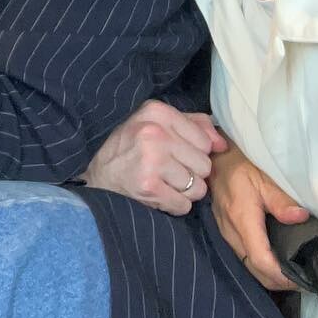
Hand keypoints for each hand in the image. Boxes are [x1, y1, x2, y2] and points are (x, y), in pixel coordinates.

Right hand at [82, 101, 225, 213]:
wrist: (94, 173)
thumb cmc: (130, 147)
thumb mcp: (155, 123)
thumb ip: (192, 125)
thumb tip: (223, 143)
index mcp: (157, 112)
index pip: (205, 140)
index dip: (194, 152)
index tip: (174, 153)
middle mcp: (155, 133)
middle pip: (204, 165)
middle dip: (190, 173)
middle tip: (166, 171)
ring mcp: (152, 160)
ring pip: (197, 187)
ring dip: (183, 191)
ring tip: (163, 183)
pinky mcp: (149, 186)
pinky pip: (184, 205)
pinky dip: (173, 205)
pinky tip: (157, 195)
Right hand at [209, 140, 307, 292]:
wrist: (214, 162)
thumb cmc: (241, 168)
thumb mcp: (263, 179)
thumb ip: (281, 200)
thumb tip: (302, 217)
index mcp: (243, 221)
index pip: (262, 260)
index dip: (282, 276)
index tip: (303, 280)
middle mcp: (232, 235)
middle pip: (256, 271)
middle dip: (279, 282)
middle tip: (304, 280)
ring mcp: (227, 237)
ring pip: (249, 268)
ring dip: (270, 277)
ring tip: (293, 273)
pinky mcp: (226, 236)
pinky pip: (244, 259)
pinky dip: (261, 267)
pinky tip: (276, 261)